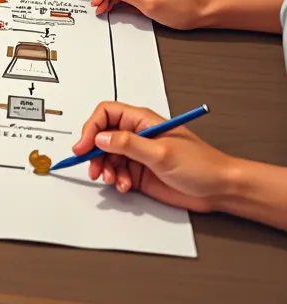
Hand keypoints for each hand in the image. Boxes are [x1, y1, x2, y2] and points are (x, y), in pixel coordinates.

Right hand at [71, 101, 234, 212]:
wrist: (219, 190)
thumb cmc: (200, 164)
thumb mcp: (162, 153)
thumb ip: (129, 144)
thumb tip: (101, 137)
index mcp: (142, 120)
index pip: (107, 114)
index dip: (91, 127)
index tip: (84, 146)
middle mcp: (138, 135)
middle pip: (103, 136)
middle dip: (94, 152)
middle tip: (92, 167)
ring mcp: (138, 154)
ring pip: (108, 156)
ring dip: (105, 168)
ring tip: (112, 179)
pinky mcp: (140, 172)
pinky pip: (117, 173)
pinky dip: (116, 180)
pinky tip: (124, 186)